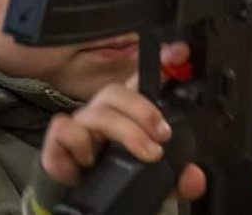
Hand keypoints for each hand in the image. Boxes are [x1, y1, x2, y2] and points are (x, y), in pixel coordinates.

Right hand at [40, 42, 205, 199]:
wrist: (78, 202)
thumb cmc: (114, 182)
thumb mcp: (152, 182)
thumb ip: (176, 179)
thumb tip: (194, 179)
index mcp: (127, 116)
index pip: (141, 82)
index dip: (160, 63)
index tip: (179, 52)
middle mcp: (102, 115)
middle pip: (116, 91)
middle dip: (144, 109)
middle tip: (164, 134)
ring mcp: (79, 127)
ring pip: (97, 111)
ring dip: (126, 131)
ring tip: (147, 153)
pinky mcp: (57, 144)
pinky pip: (65, 130)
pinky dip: (81, 144)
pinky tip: (91, 161)